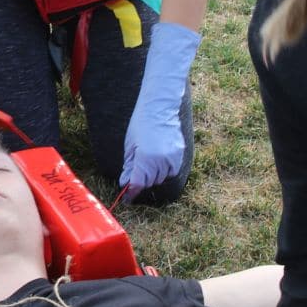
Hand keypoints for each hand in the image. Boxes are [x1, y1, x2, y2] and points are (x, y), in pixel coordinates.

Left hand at [120, 22, 200, 198]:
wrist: (159, 108)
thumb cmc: (140, 125)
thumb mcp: (129, 146)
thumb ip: (129, 167)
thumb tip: (126, 184)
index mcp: (145, 158)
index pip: (138, 183)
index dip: (131, 192)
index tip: (127, 198)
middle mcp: (161, 160)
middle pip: (150, 181)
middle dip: (141, 180)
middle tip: (134, 173)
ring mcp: (172, 157)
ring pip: (161, 177)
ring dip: (153, 175)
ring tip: (147, 161)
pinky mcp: (180, 154)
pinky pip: (171, 170)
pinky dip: (164, 169)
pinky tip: (158, 158)